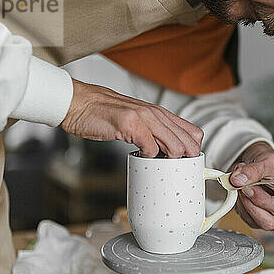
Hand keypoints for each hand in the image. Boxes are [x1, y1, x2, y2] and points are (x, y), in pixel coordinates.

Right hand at [60, 80, 203, 157]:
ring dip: (169, 160)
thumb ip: (154, 132)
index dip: (195, 151)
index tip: (187, 163)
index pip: (194, 133)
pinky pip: (151, 148)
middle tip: (173, 169)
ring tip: (157, 164)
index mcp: (160, 113)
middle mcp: (155, 113)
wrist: (78, 103)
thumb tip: (170, 151)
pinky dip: (148, 157)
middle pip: (188, 142)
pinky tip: (139, 155)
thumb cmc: (104, 114)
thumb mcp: (136, 120)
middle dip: (185, 161)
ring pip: (174, 146)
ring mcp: (144, 117)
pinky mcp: (131, 124)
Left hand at [229, 142, 273, 229]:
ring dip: (242, 201)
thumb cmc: (272, 166)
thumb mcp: (267, 160)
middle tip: (242, 186)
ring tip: (242, 183)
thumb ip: (254, 169)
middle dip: (250, 203)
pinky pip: (244, 218)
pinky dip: (238, 203)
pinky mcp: (256, 221)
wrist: (260, 166)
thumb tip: (238, 181)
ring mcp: (271, 221)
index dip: (262, 199)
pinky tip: (241, 191)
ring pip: (252, 221)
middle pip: (267, 222)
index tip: (249, 187)